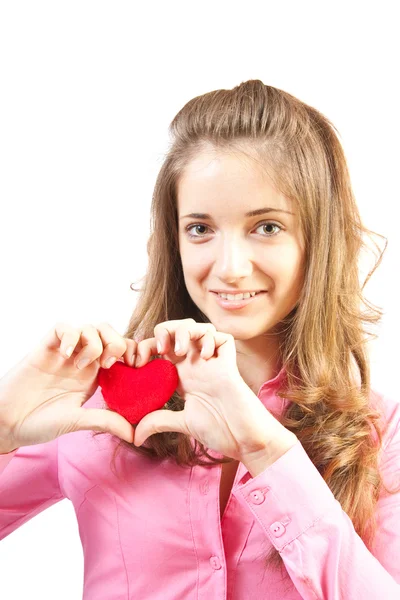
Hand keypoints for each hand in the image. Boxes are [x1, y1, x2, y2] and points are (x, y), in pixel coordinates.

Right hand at [0, 322, 137, 452]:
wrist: (8, 423)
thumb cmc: (41, 423)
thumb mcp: (79, 421)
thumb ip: (106, 421)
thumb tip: (136, 433)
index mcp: (96, 375)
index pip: (122, 350)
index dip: (133, 352)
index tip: (133, 368)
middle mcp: (83, 359)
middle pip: (110, 332)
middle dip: (116, 342)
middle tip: (107, 364)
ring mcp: (64, 352)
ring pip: (89, 327)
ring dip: (93, 342)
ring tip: (81, 365)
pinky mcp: (46, 347)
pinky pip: (63, 326)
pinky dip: (69, 336)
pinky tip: (65, 356)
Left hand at [132, 318, 294, 461]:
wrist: (244, 439)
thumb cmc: (219, 429)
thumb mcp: (182, 423)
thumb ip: (158, 421)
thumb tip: (135, 436)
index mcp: (182, 374)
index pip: (160, 348)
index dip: (145, 347)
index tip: (136, 362)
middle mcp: (196, 363)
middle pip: (178, 329)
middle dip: (163, 330)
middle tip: (159, 349)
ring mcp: (214, 361)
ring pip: (198, 326)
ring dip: (184, 330)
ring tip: (179, 350)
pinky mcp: (230, 362)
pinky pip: (222, 336)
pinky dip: (210, 339)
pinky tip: (205, 356)